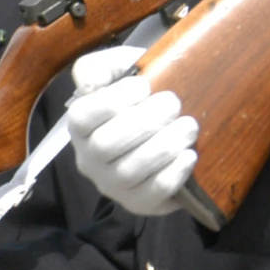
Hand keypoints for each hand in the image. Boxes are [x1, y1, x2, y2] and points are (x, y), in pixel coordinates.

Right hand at [67, 45, 199, 216]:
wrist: (162, 132)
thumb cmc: (138, 99)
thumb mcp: (119, 73)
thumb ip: (101, 67)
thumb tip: (89, 80)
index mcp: (80, 126)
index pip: (83, 116)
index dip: (114, 99)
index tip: (144, 85)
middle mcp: (89, 159)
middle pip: (107, 145)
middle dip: (146, 121)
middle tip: (174, 103)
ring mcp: (112, 184)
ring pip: (130, 171)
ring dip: (164, 146)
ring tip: (189, 126)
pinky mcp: (138, 203)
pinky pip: (152, 193)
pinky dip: (174, 173)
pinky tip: (189, 154)